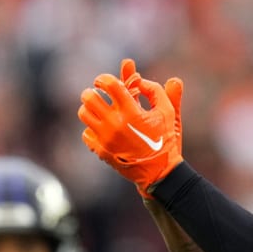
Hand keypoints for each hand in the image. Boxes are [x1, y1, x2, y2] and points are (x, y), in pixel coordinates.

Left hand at [79, 58, 183, 197]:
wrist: (160, 173)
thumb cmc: (165, 140)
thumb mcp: (168, 112)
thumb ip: (156, 90)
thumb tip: (139, 80)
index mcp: (132, 112)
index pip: (109, 84)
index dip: (103, 78)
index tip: (103, 81)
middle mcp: (116, 124)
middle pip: (89, 97)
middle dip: (92, 92)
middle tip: (97, 95)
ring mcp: (106, 139)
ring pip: (84, 114)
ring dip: (89, 109)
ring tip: (98, 111)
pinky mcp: (102, 151)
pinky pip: (86, 134)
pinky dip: (91, 129)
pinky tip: (102, 130)